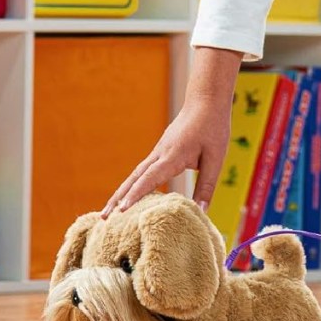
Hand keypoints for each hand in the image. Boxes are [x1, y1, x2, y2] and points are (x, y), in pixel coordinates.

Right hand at [102, 47, 242, 216]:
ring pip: (135, 174)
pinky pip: (143, 170)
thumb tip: (201, 211)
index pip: (150, 178)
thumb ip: (207, 185)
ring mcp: (158, 152)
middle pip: (134, 179)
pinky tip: (129, 196)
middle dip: (118, 198)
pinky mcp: (160, 151)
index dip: (136, 195)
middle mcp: (160, 154)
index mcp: (172, 156)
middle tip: (104, 218)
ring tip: (110, 212)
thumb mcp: (215, 158)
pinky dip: (132, 184)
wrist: (206, 101)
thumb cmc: (213, 128)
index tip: (122, 210)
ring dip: (122, 192)